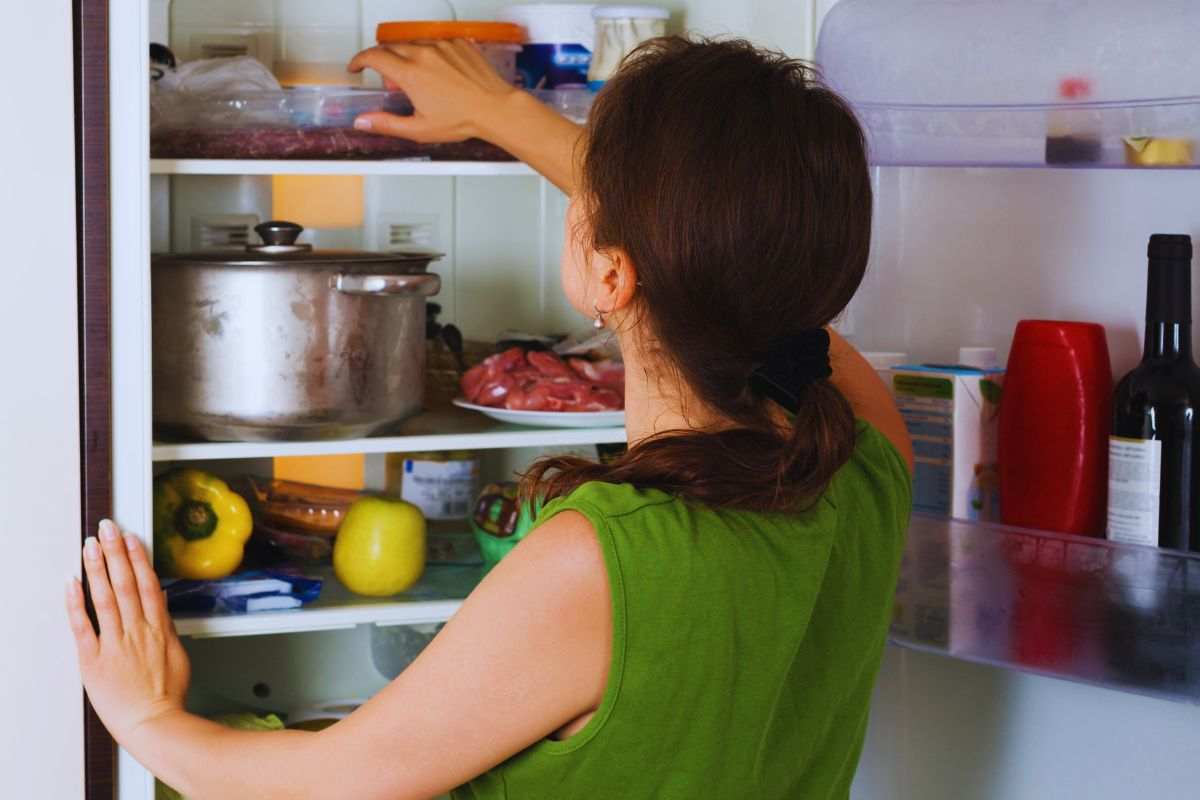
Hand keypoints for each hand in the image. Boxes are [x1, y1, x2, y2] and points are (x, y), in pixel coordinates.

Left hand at [67, 520, 190, 741]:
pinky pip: (83, 627)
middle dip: (115, 552)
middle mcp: (137, 631)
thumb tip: (162, 605)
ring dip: (97, 569)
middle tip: (107, 528)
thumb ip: (167, 628)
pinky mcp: (94, 660)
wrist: (153, 723)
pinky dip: (76, 603)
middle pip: (126, 583)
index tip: (130, 538)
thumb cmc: (166, 695)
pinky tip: (71, 583)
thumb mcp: (177, 656)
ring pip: (106, 598)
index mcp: (159, 629)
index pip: (148, 584)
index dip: (137, 558)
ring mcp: (115, 644)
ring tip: (90, 546)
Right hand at [347, 40, 517, 142]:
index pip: (373, 56)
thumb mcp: (419, 129)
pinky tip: (439, 72)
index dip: (359, 60)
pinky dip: (430, 53)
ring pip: (414, 42)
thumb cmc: (463, 119)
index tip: (356, 66)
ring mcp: (442, 45)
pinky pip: (436, 42)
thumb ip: (386, 124)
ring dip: (407, 56)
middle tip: (390, 80)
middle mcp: (424, 53)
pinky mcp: (458, 42)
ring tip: (418, 78)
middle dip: (383, 61)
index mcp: (410, 73)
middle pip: (391, 47)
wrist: (495, 108)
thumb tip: (363, 122)